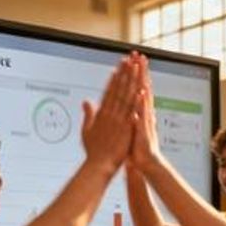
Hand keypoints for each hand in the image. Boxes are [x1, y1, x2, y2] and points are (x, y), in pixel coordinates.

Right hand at [81, 53, 140, 172]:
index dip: (115, 78)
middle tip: (130, 59)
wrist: (99, 165)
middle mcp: (110, 114)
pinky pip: (132, 111)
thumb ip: (88, 114)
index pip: (109, 91)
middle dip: (125, 73)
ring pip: (126, 96)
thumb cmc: (93, 151)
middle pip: (118, 89)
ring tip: (136, 67)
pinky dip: (135, 100)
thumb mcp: (86, 130)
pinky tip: (140, 88)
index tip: (119, 66)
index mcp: (101, 114)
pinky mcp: (125, 128)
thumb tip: (86, 102)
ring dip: (131, 80)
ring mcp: (118, 120)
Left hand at [130, 54, 162, 171]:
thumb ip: (121, 115)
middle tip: (139, 55)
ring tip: (142, 68)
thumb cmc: (135, 147)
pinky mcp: (144, 131)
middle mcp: (142, 113)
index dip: (131, 75)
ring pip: (144, 98)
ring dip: (143, 83)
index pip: (133, 89)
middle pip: (140, 89)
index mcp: (136, 112)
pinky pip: (143, 116)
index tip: (129, 60)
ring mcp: (144, 120)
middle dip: (139, 72)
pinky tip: (142, 94)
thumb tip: (116, 104)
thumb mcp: (126, 128)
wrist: (145, 163)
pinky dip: (142, 105)